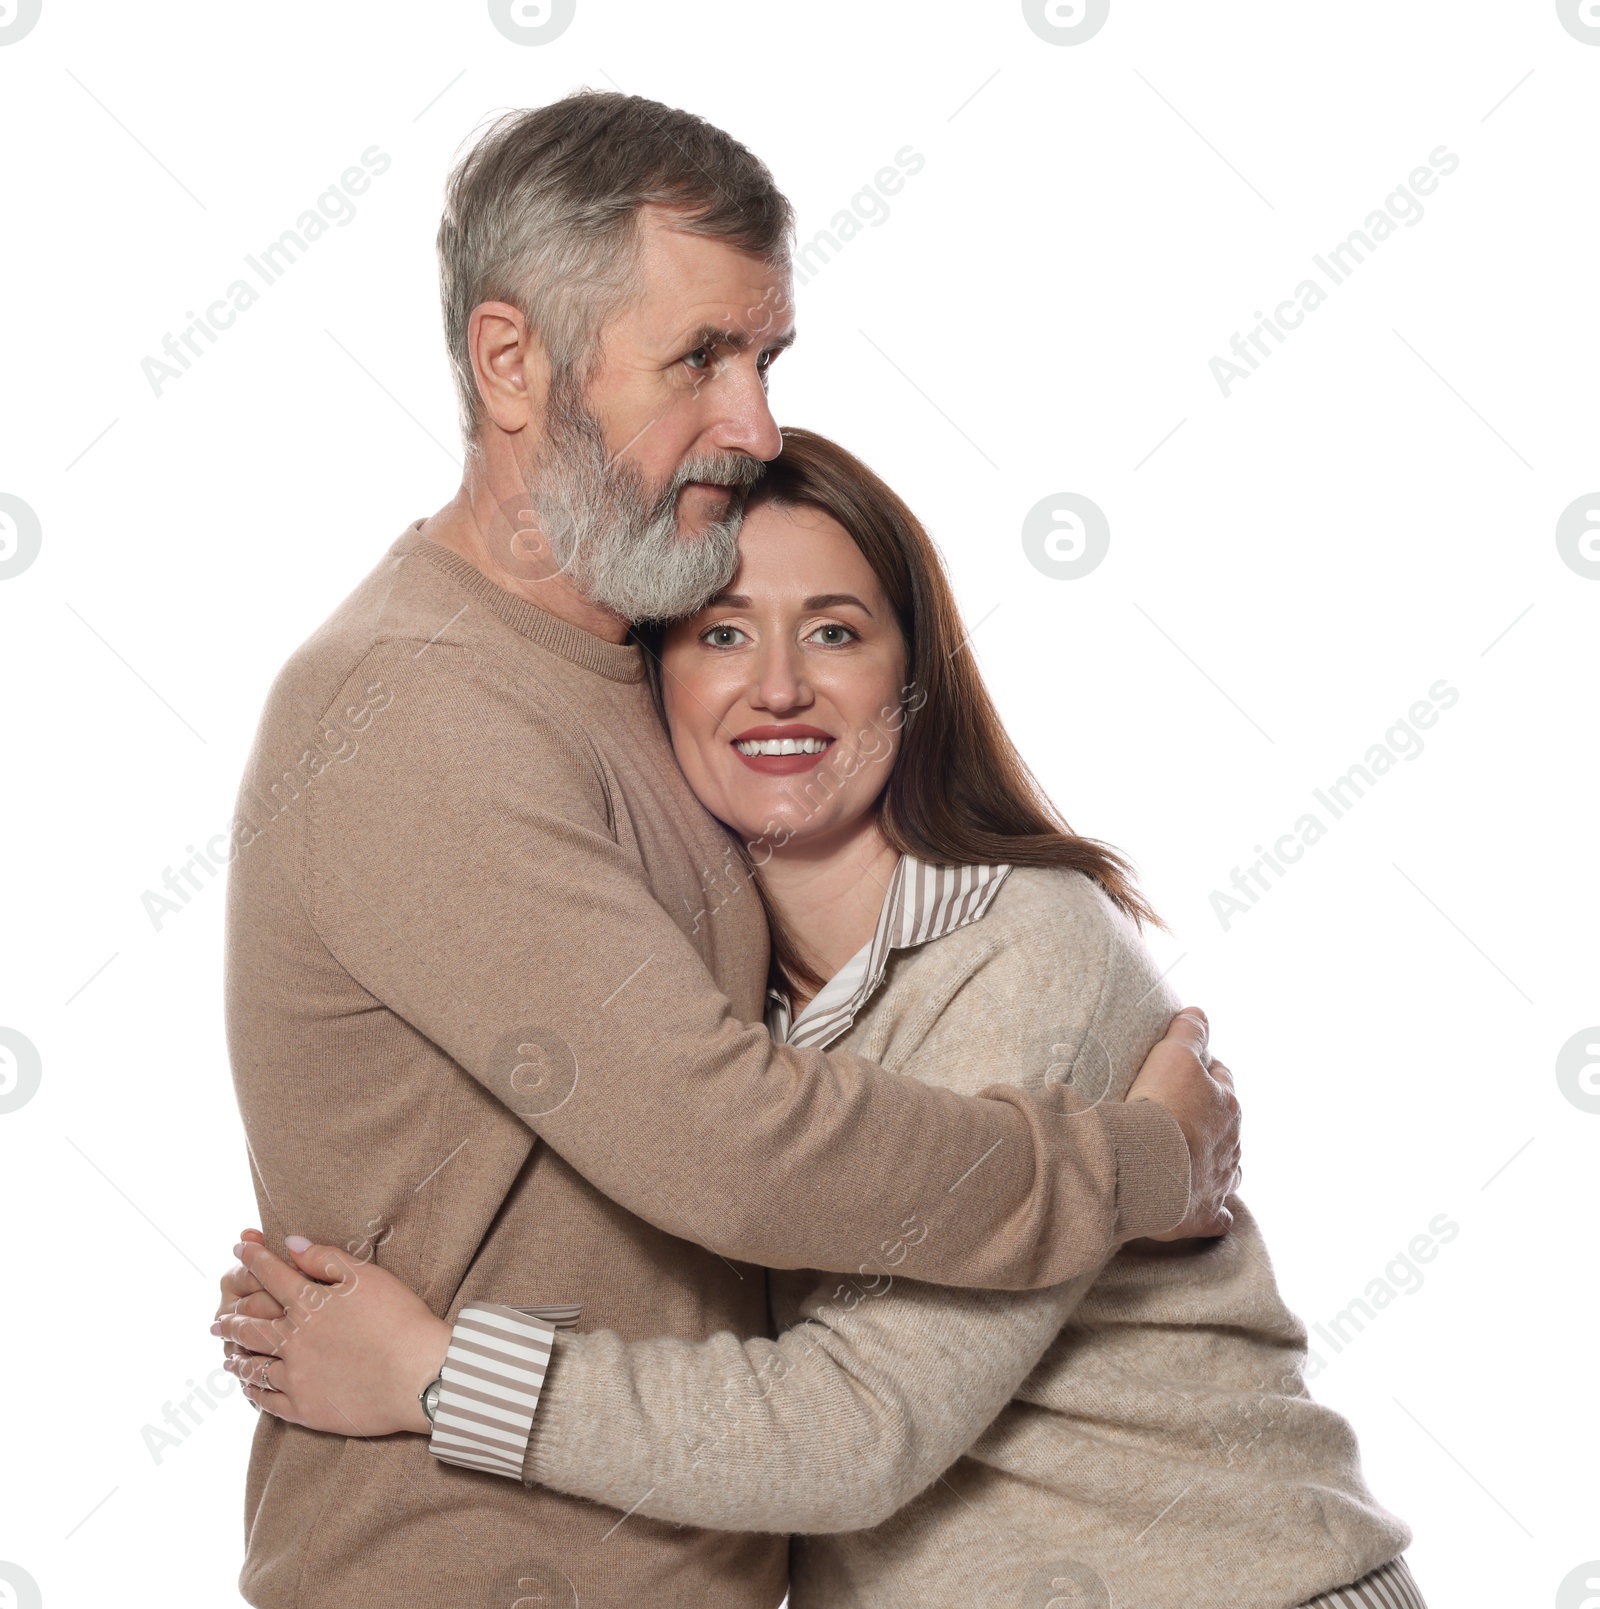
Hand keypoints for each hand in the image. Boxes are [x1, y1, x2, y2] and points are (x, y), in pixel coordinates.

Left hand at [211, 1234, 450, 1436]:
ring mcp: (296, 1376)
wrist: (419, 1375)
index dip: (253, 1258)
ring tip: (228, 1357)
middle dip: (231, 1320)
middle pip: (250, 1326)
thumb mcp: (368, 1276)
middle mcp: (293, 1339)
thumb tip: (291, 1243)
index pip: (271, 1274)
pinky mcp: (304, 1408)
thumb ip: (326, 1258)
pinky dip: (253, 1391)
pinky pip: (267, 1400)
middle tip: (217, 1321)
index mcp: (309, 1304)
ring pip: (253, 1366)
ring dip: (237, 1358)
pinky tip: (249, 1388)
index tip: (239, 1248)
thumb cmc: (400, 1320)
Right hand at [1126, 1007, 1241, 1240]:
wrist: (1149, 1164)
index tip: (1188, 1074)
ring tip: (1190, 1160)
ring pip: (1228, 1168)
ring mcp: (1221, 1179)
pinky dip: (1211, 1210)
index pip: (1221, 1081)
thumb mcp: (1174, 1055)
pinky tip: (1201, 1208)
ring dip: (1214, 1162)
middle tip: (1183, 1115)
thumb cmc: (1161, 1107)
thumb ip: (1189, 1032)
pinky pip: (1216, 1214)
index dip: (1205, 1074)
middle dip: (1210, 1119)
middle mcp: (1231, 1143)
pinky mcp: (1206, 1213)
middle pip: (1226, 1125)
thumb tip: (1199, 1012)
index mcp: (1226, 1105)